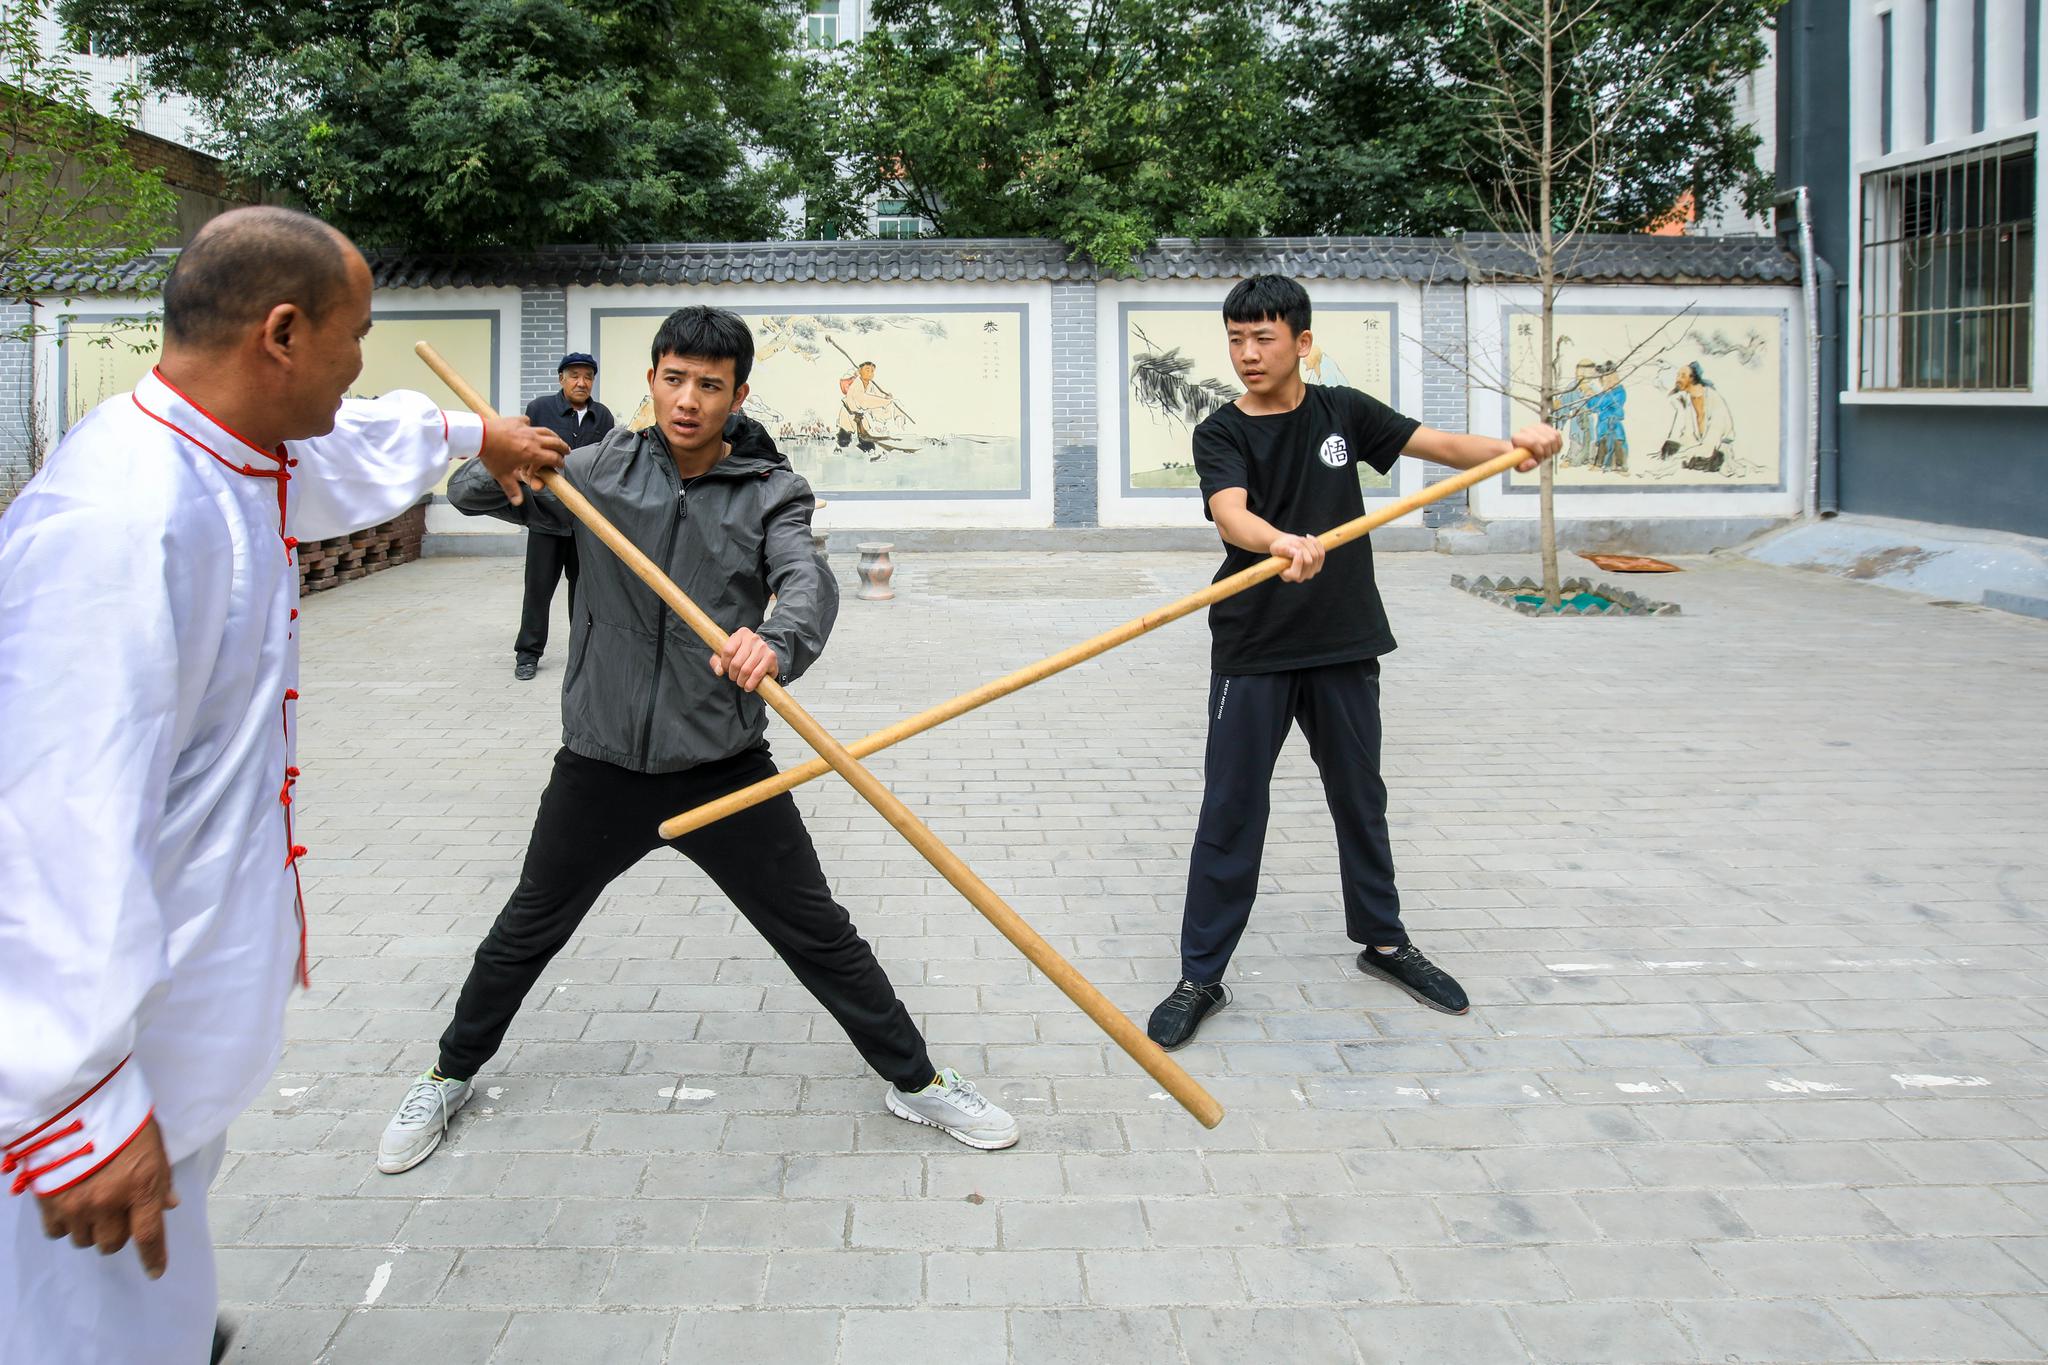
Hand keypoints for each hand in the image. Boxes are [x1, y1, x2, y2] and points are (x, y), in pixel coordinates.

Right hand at [38, 1117, 177, 1278]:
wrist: (75, 1104)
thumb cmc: (123, 1120)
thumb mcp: (154, 1146)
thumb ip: (161, 1179)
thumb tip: (169, 1205)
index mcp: (141, 1187)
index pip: (149, 1236)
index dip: (153, 1258)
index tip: (155, 1272)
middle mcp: (108, 1203)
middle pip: (113, 1243)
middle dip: (118, 1232)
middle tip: (118, 1212)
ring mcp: (76, 1205)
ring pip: (84, 1240)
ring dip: (91, 1228)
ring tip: (92, 1204)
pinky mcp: (48, 1202)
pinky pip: (57, 1231)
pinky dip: (65, 1224)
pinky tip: (70, 1205)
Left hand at [478, 416, 569, 505]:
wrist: (481, 436)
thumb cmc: (491, 455)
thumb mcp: (502, 475)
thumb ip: (512, 489)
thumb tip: (517, 501)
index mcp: (533, 454)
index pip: (554, 458)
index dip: (560, 462)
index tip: (561, 465)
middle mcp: (534, 440)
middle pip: (556, 443)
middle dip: (563, 448)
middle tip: (566, 451)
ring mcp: (527, 429)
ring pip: (547, 431)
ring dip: (554, 436)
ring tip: (556, 439)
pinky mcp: (518, 421)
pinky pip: (529, 422)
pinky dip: (532, 426)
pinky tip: (530, 428)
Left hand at [710, 627, 778, 692]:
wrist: (764, 656)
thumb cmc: (743, 655)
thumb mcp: (727, 655)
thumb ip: (717, 661)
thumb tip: (719, 671)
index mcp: (741, 633)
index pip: (727, 651)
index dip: (724, 664)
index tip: (725, 669)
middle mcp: (753, 638)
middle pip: (736, 662)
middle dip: (733, 675)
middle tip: (734, 678)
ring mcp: (763, 647)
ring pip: (746, 670)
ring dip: (741, 681)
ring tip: (741, 682)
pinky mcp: (771, 657)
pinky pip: (757, 674)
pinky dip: (751, 683)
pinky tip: (748, 686)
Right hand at [1269, 533, 1324, 582]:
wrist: (1286, 546)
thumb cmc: (1279, 548)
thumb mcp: (1277, 548)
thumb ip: (1284, 550)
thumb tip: (1295, 552)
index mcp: (1287, 576)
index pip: (1295, 574)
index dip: (1297, 561)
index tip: (1296, 550)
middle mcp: (1300, 577)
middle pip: (1309, 561)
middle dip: (1303, 547)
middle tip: (1296, 540)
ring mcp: (1310, 573)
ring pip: (1317, 556)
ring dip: (1309, 544)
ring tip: (1301, 539)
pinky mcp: (1317, 566)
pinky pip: (1321, 553)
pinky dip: (1316, 543)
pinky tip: (1308, 537)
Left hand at [1510, 422, 1563, 470]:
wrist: (1520, 450)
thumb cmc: (1519, 458)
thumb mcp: (1519, 466)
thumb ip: (1524, 467)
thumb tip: (1533, 462)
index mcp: (1516, 438)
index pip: (1534, 442)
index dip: (1540, 453)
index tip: (1539, 459)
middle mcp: (1526, 430)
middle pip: (1545, 441)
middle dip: (1547, 453)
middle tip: (1543, 457)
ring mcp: (1535, 427)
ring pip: (1553, 437)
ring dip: (1553, 449)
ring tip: (1546, 454)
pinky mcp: (1544, 426)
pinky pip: (1557, 434)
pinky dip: (1557, 444)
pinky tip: (1552, 449)